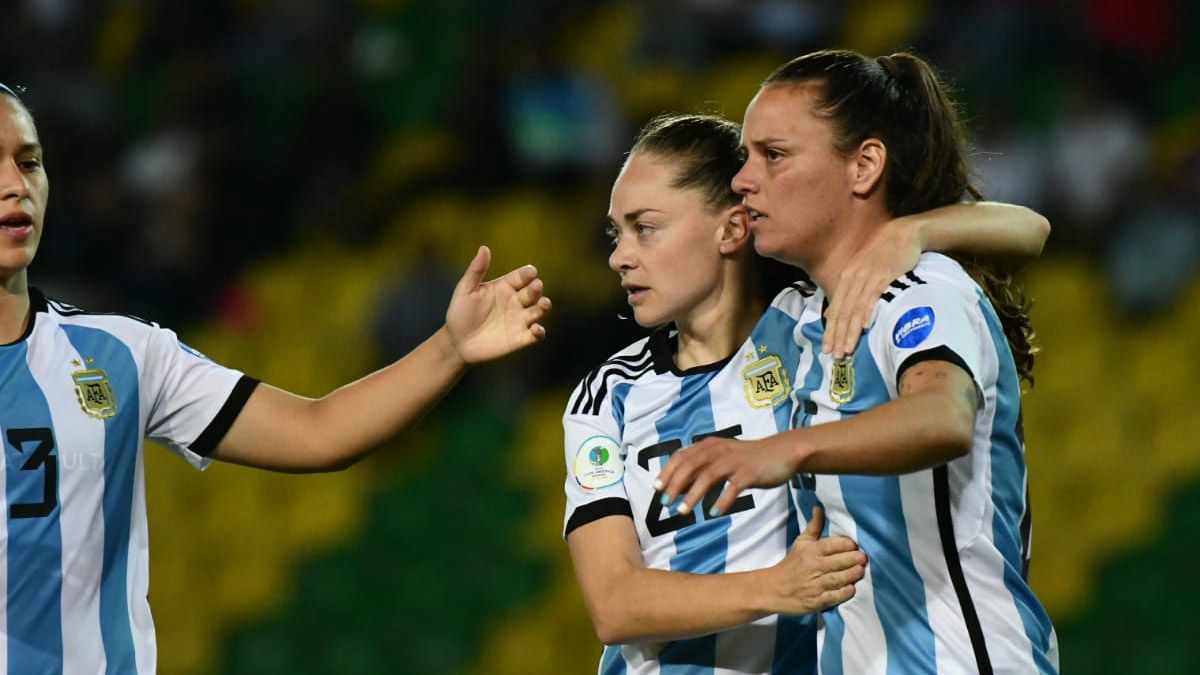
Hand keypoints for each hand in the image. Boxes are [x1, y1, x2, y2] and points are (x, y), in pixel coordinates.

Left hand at [444, 245, 551, 363]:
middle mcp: (516, 302)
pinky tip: (536, 329)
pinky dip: (539, 332)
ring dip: (544, 307)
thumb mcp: (465, 290)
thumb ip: (476, 270)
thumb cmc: (460, 313)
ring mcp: (520, 320)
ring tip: (543, 303)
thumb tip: (484, 248)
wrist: (457, 342)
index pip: (521, 277)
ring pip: (539, 311)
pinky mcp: (521, 338)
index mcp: (505, 287)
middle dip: (536, 288)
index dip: (528, 274)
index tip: (531, 272)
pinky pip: (535, 334)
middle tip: (536, 285)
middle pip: (533, 292)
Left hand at [654, 435, 796, 518]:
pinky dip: (721, 501)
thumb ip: (703, 467)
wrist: (782, 452)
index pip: (682, 456)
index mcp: (709, 445)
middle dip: (675, 485)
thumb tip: (680, 486)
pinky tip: (713, 513)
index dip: (667, 472)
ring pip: (708, 477)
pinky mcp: (749, 473)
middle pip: (690, 466)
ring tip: (683, 512)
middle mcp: (719, 450)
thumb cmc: (748, 458)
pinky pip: (732, 488)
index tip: (657, 488)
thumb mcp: (723, 457)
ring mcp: (734, 461)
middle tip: (665, 503)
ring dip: (693, 495)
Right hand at [767, 506, 865, 613]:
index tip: (854, 544)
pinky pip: (832, 597)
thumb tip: (819, 507)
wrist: (773, 589)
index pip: (830, 545)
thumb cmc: (791, 564)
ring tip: (861, 570)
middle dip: (852, 559)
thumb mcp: (801, 543)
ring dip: (850, 575)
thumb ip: (814, 526)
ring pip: (836, 579)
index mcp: (810, 551)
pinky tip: (851, 589)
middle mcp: (813, 567)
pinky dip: (843, 593)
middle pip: (836, 562)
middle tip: (863, 558)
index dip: (844, 544)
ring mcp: (814, 585)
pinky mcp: (815, 601)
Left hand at [823, 216, 920, 357]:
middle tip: (834, 356)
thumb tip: (830, 314)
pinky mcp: (885, 275)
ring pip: (855, 308)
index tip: (827, 349)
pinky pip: (874, 296)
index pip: (835, 310)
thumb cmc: (883, 255)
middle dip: (837, 336)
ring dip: (850, 331)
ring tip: (847, 349)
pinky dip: (868, 312)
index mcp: (846, 279)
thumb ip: (848, 293)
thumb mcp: (861, 272)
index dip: (830, 331)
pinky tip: (865, 326)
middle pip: (843, 312)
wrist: (903, 233)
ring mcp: (868, 277)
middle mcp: (853, 278)